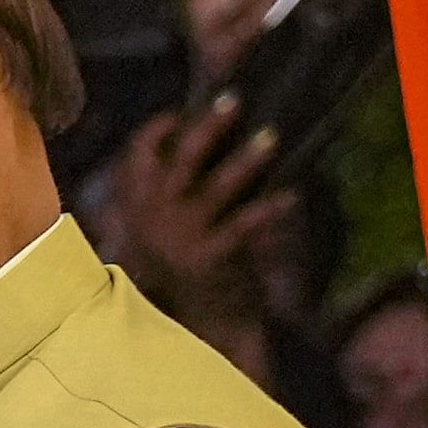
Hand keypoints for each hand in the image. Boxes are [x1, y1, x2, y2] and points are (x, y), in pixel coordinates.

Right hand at [101, 103, 294, 342]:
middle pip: (179, 162)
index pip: (137, 154)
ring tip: (271, 138)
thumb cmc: (187, 264)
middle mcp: (152, 219)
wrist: (198, 325)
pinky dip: (269, 208)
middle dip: (207, 127)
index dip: (156, 131)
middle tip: (234, 102)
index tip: (180, 114)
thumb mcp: (165, 225)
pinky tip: (292, 196)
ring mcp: (180, 238)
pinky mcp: (209, 258)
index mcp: (135, 206)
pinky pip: (244, 225)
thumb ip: (171, 187)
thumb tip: (200, 129)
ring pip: (215, 188)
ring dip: (246, 161)